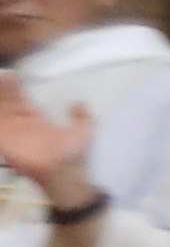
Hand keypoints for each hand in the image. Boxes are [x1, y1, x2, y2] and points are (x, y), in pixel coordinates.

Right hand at [0, 85, 78, 202]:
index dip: (16, 88)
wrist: (63, 172)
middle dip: (4, 89)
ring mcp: (11, 132)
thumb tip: (81, 103)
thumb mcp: (83, 131)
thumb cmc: (72, 154)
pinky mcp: (5, 141)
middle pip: (8, 103)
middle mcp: (21, 125)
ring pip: (1, 111)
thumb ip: (82, 117)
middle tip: (3, 74)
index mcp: (36, 121)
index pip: (21, 101)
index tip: (14, 74)